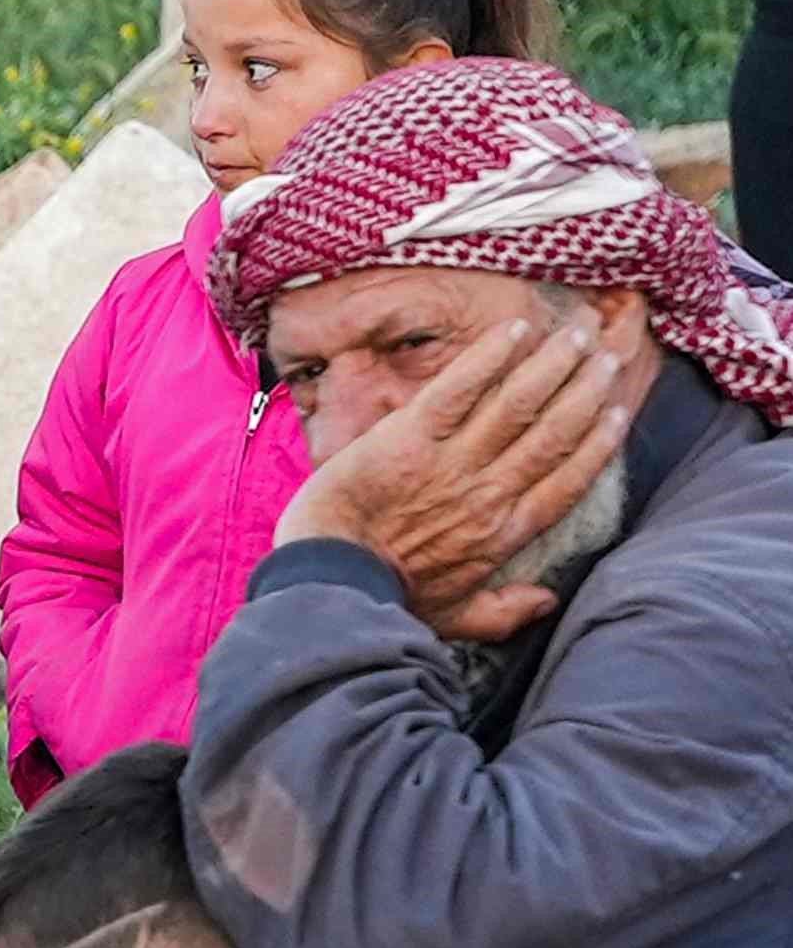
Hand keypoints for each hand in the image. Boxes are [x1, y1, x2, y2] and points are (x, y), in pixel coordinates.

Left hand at [271, 300, 644, 638]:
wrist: (327, 578)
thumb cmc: (384, 600)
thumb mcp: (451, 617)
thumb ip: (502, 611)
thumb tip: (545, 602)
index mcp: (504, 533)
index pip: (568, 480)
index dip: (599, 443)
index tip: (620, 412)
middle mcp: (489, 492)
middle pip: (553, 432)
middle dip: (586, 391)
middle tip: (609, 356)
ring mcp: (452, 461)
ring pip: (517, 404)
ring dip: (552, 364)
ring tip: (578, 333)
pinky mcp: (409, 436)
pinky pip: (459, 388)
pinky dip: (488, 357)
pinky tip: (513, 330)